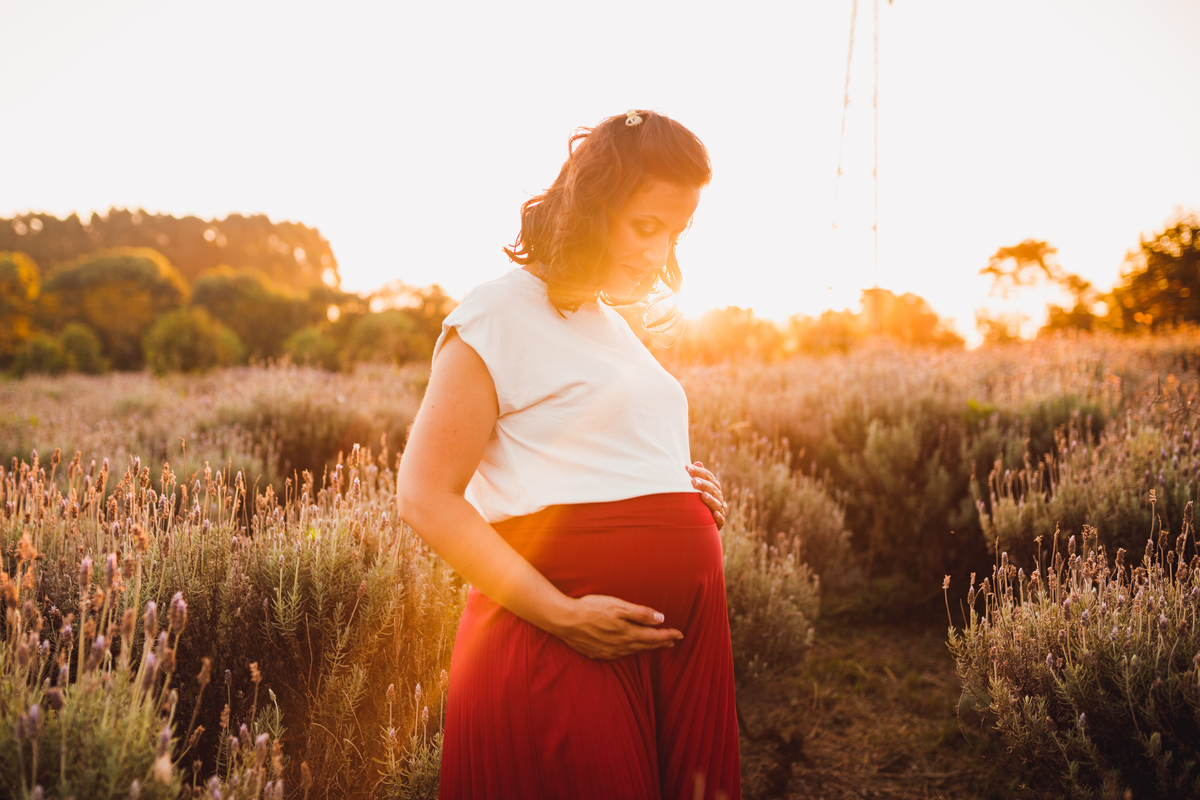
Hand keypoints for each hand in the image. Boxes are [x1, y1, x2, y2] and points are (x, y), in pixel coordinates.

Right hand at [550, 595, 682, 659]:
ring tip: (656, 645)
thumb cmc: (591, 609)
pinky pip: (620, 655)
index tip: (680, 634)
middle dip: (661, 643)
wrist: (565, 620)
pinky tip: (630, 649)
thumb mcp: (618, 606)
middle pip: (646, 646)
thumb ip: (640, 613)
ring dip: (647, 648)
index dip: (668, 635)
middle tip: (673, 640)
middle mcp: (621, 646)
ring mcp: (609, 651)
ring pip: (634, 651)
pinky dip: (631, 651)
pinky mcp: (598, 653)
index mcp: (628, 633)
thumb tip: (660, 619)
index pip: (654, 637)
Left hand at [687, 461, 726, 530]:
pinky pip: (721, 520)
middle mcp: (717, 497)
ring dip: (710, 499)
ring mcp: (719, 509)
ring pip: (717, 503)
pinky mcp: (718, 523)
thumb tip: (697, 463)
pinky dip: (719, 517)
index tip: (687, 468)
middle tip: (693, 481)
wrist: (700, 522)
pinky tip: (715, 514)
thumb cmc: (697, 501)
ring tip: (703, 495)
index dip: (699, 472)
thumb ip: (697, 476)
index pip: (708, 477)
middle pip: (712, 489)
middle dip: (703, 484)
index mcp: (713, 487)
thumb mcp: (697, 488)